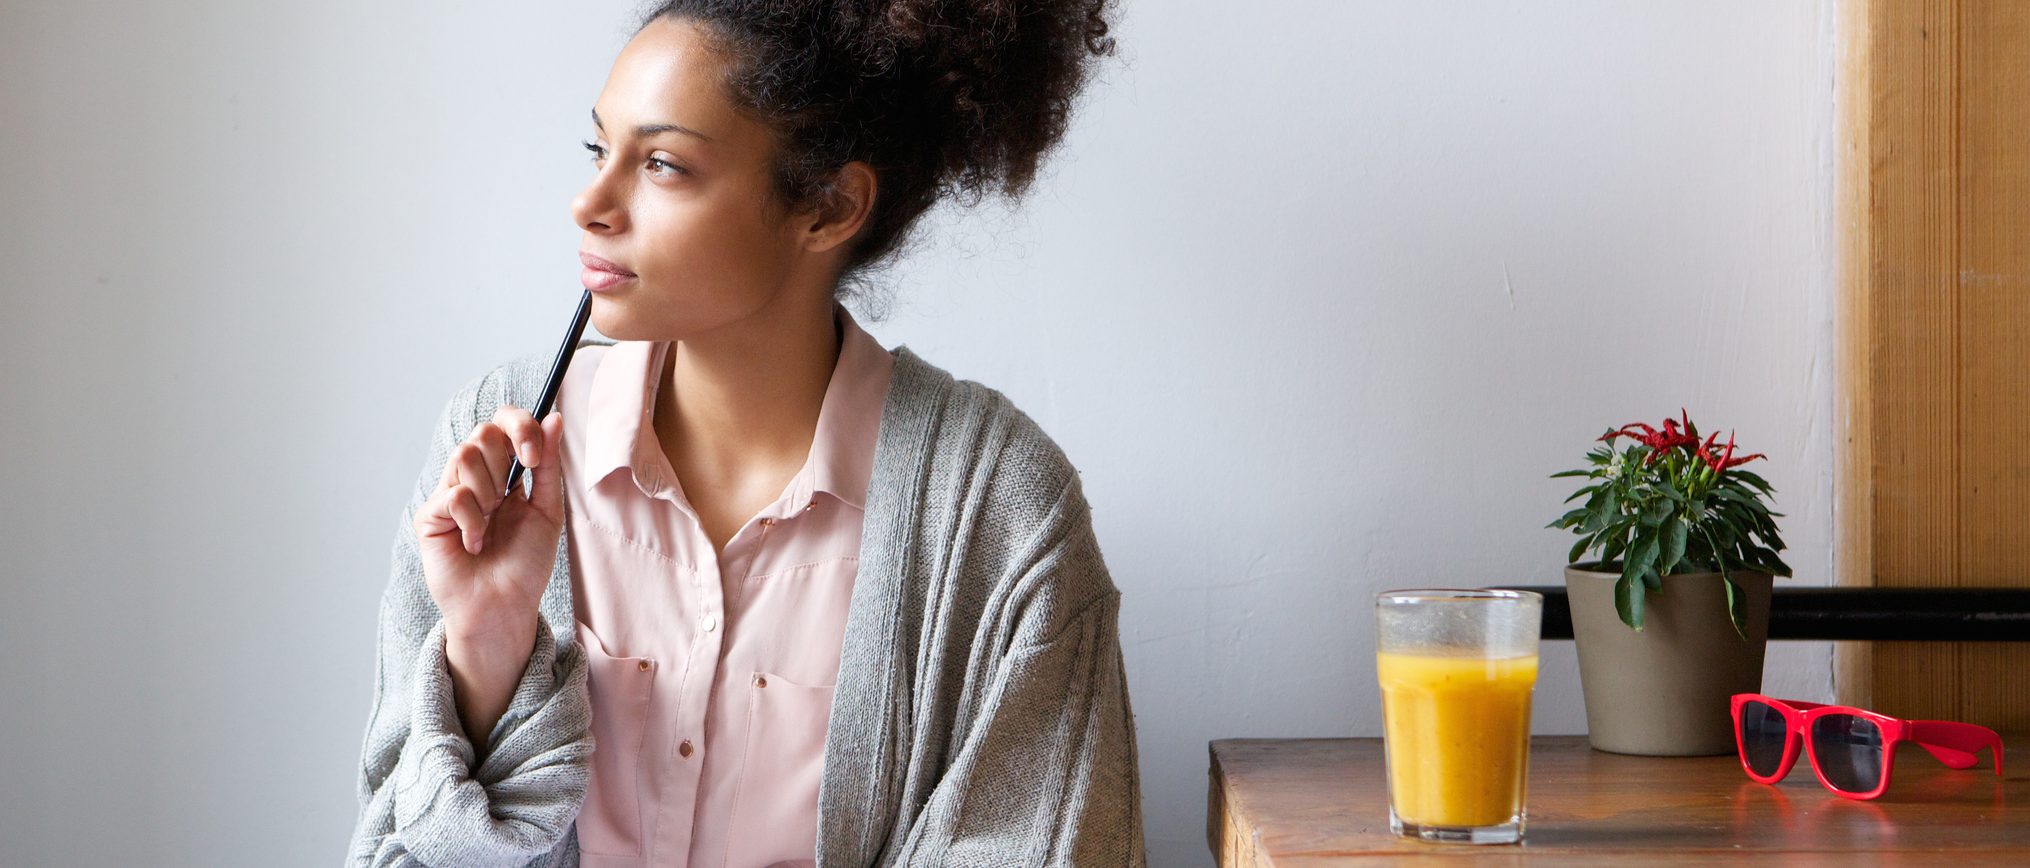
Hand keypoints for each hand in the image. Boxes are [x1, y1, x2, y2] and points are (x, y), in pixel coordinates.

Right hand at [413, 404, 566, 644]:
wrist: (504, 606)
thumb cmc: (525, 563)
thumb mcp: (547, 509)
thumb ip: (548, 464)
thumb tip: (553, 417)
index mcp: (504, 472)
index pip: (503, 423)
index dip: (519, 426)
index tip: (533, 455)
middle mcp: (474, 477)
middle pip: (482, 432)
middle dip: (505, 461)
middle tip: (510, 496)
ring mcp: (448, 494)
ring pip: (463, 455)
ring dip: (489, 492)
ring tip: (492, 523)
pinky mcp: (429, 516)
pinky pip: (453, 494)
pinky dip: (473, 520)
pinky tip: (474, 544)